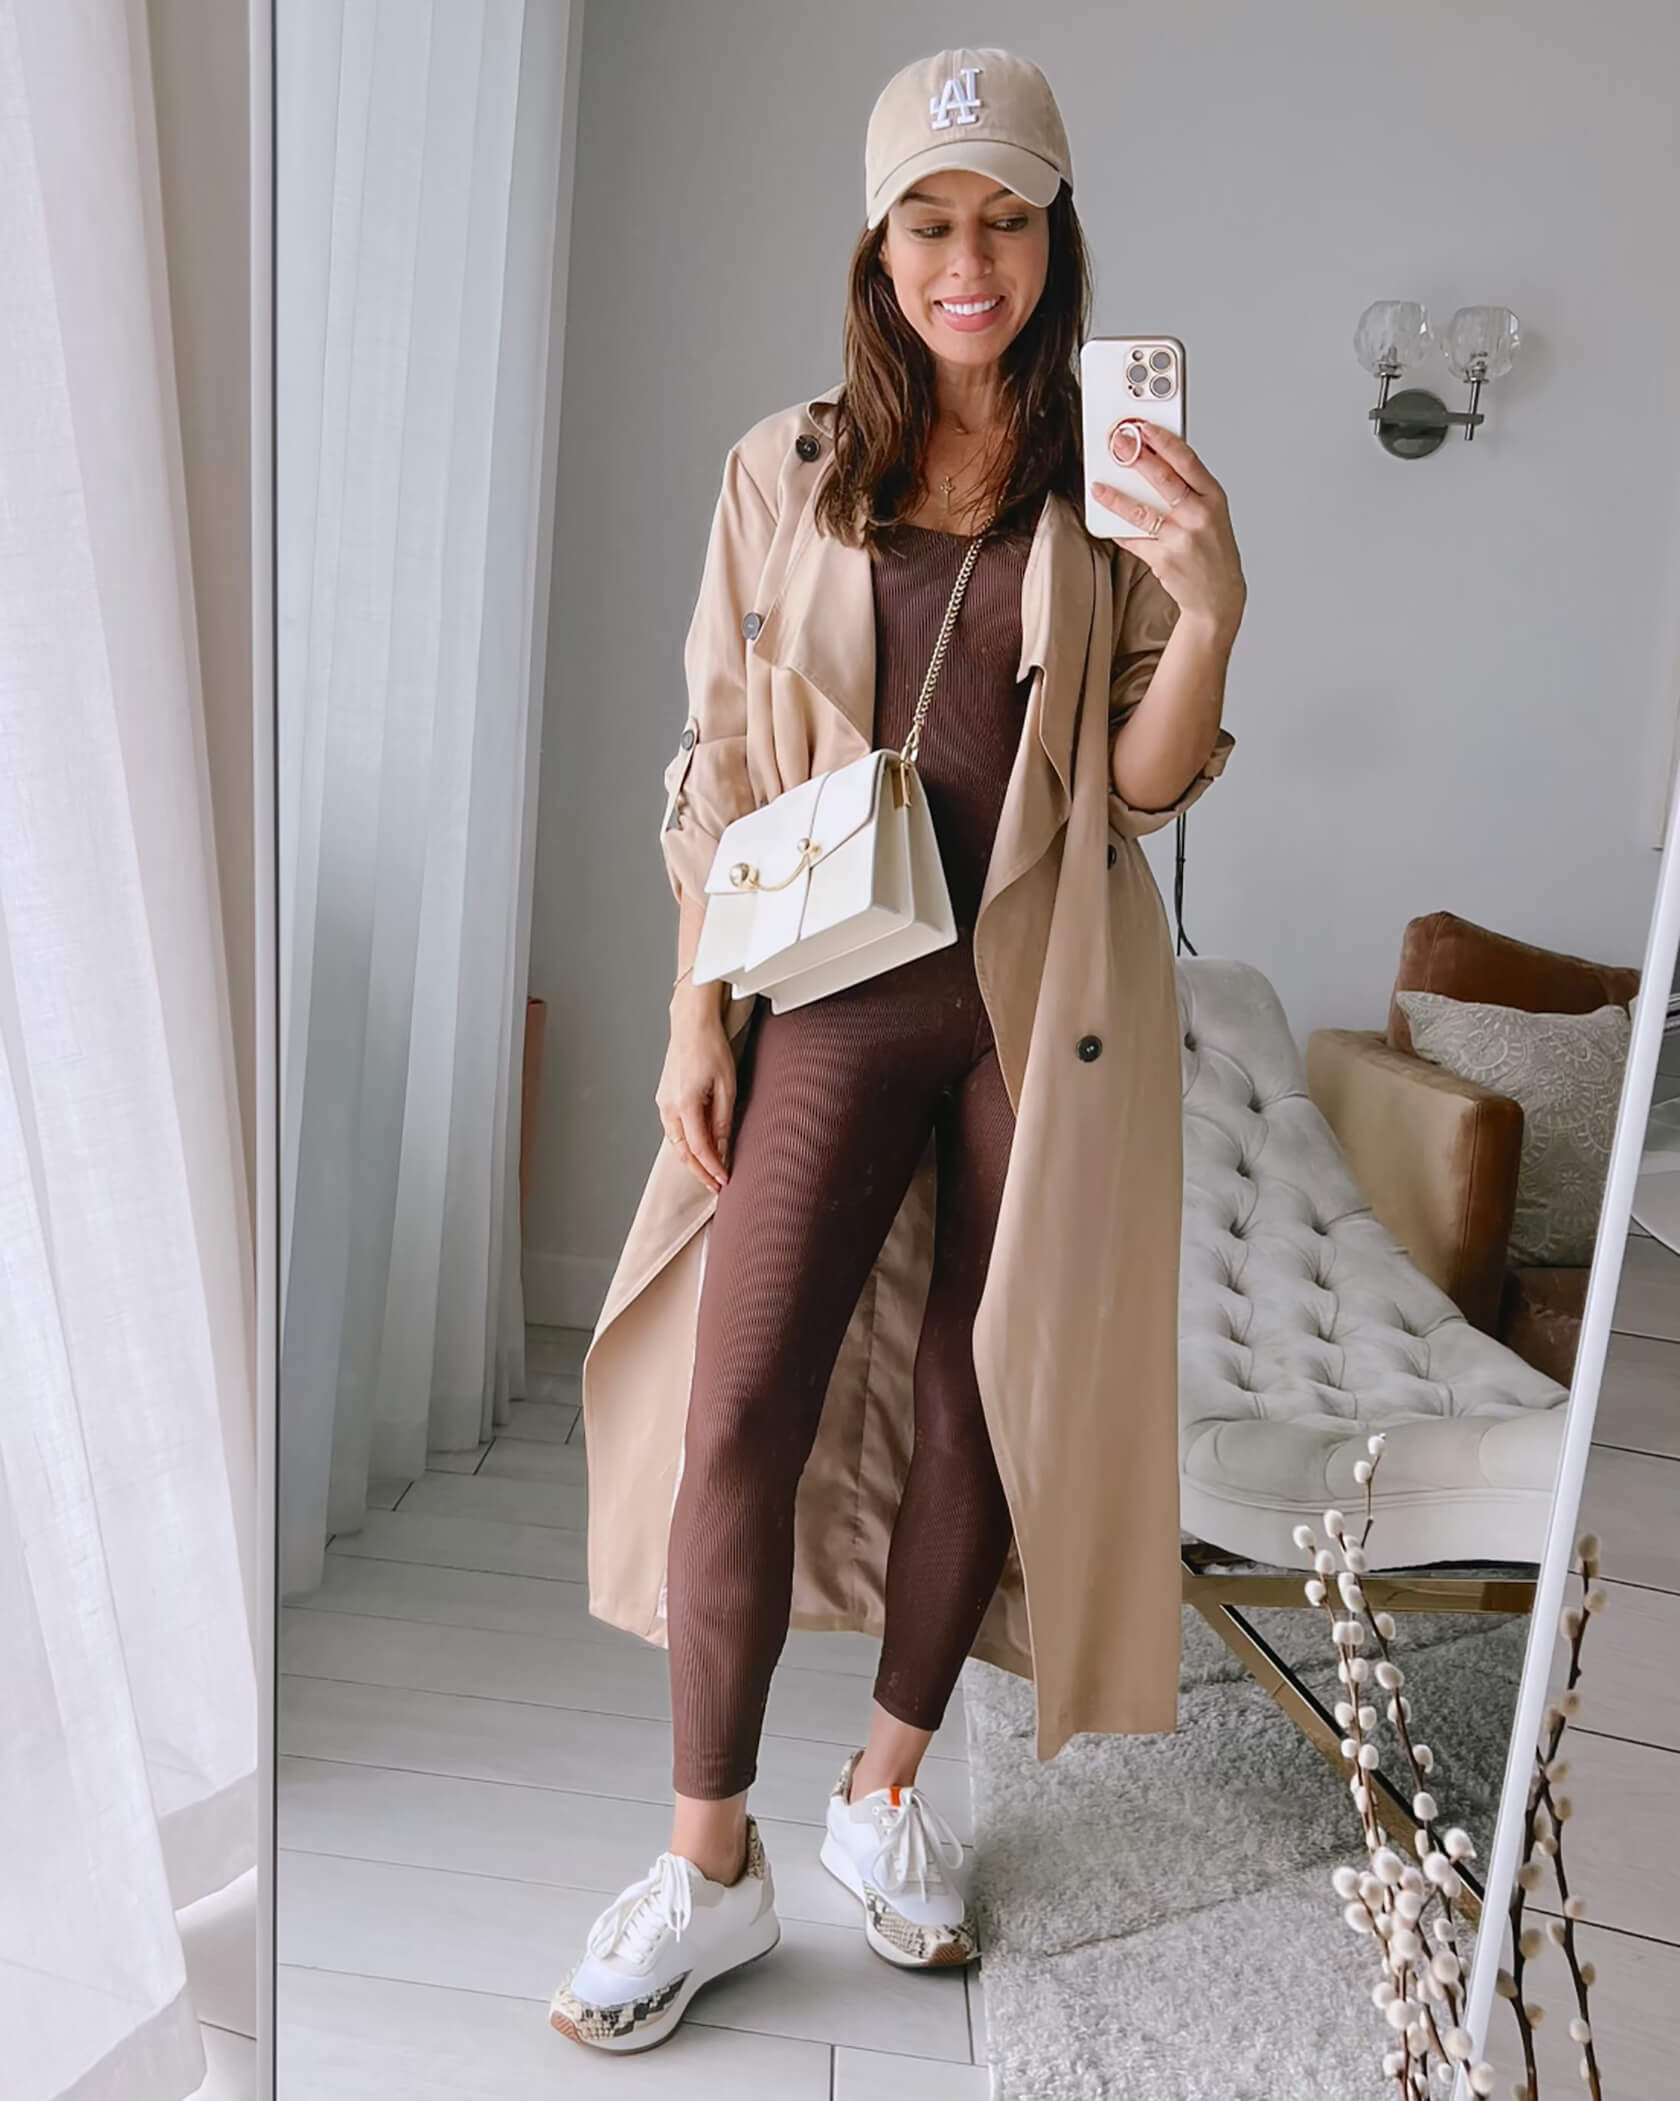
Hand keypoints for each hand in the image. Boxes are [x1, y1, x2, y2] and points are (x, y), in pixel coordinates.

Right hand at [656, 993, 735, 1191]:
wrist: (691, 1024)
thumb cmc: (711, 1047)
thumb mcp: (727, 1086)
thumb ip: (723, 1119)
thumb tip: (722, 1146)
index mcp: (684, 1105)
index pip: (700, 1148)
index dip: (713, 1168)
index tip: (725, 1181)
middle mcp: (668, 1107)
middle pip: (683, 1152)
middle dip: (700, 1172)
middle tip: (716, 1186)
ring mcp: (663, 1102)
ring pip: (676, 1142)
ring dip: (692, 1159)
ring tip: (710, 1171)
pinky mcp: (664, 1097)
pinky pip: (673, 1129)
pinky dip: (685, 1143)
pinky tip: (699, 1148)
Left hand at [1092, 422, 1245, 640]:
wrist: (1218, 595)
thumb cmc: (1213, 549)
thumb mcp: (1213, 513)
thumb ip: (1189, 489)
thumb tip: (1155, 461)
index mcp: (1213, 498)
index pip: (1187, 461)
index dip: (1163, 440)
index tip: (1144, 426)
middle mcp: (1198, 516)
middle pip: (1163, 480)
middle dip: (1136, 458)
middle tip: (1117, 444)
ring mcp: (1180, 538)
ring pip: (1141, 512)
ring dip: (1116, 498)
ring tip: (1098, 487)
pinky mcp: (1163, 559)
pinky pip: (1133, 540)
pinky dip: (1118, 530)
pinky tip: (1105, 521)